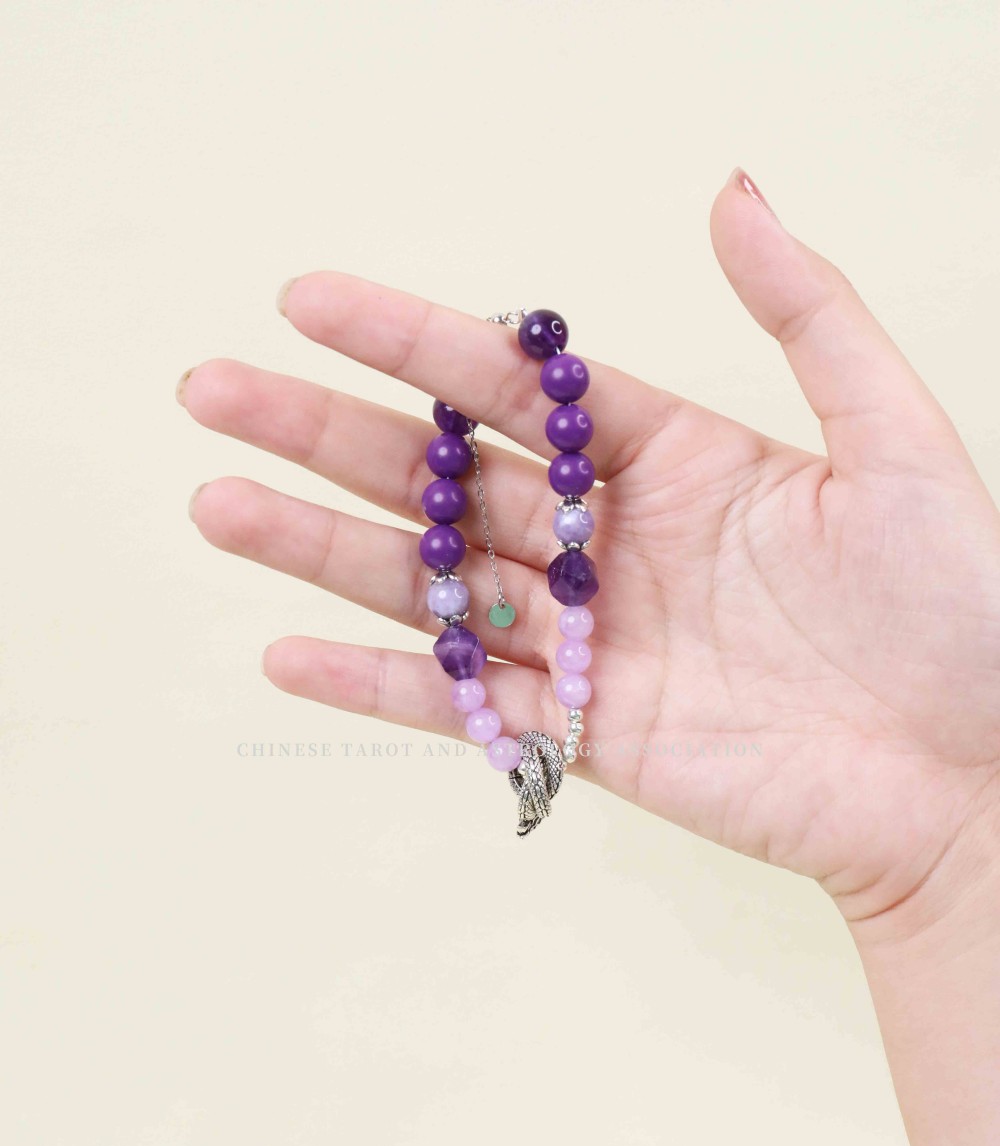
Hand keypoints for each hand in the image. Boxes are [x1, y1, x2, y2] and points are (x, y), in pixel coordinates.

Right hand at [179, 167, 999, 932]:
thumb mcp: (898, 442)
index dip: (415, 340)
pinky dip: (378, 688)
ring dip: (323, 551)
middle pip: (446, 478)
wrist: (974, 784)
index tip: (311, 299)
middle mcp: (616, 546)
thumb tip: (731, 191)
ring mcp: (592, 646)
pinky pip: (466, 708)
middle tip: (214, 390)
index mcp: (678, 460)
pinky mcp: (589, 738)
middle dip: (327, 435)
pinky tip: (288, 655)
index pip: (518, 388)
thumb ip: (811, 318)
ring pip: (433, 588)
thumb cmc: (963, 615)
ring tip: (218, 505)